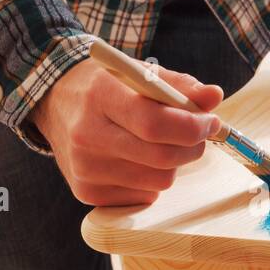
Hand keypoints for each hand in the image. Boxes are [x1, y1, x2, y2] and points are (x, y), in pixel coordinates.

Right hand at [30, 59, 223, 205]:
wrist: (55, 103)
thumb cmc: (105, 86)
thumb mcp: (139, 73)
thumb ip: (180, 85)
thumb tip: (215, 97)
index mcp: (100, 96)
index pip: (155, 123)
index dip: (192, 127)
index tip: (210, 122)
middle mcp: (87, 135)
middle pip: (161, 158)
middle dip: (192, 147)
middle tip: (197, 134)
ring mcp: (84, 168)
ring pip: (158, 181)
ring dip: (172, 164)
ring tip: (159, 144)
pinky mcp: (86, 192)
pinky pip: (143, 195)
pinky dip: (151, 180)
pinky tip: (136, 159)